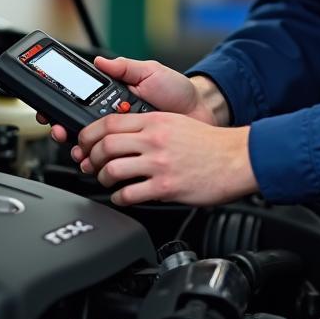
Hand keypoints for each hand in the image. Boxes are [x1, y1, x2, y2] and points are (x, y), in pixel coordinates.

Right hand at [36, 56, 219, 147]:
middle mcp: (116, 119)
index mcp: (114, 97)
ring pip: (93, 148)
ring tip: (81, 151)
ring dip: (81, 150)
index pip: (80, 102)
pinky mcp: (134, 155)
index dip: (62, 108)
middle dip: (65, 131)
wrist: (199, 112)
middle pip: (80, 128)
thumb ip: (125, 68)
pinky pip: (114, 163)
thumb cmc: (176, 91)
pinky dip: (104, 165)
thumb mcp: (150, 72)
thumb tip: (100, 61)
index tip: (50, 111)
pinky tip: (99, 165)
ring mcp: (124, 138)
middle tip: (63, 133)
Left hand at [76, 112, 256, 206]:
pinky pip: (130, 194)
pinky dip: (119, 198)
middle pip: (105, 145)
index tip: (84, 142)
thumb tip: (122, 134)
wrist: (235, 158)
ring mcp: (158, 163)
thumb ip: (148, 125)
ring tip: (106, 182)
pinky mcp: (165, 186)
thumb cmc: (208, 143)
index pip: (109, 122)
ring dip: (102, 179)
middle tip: (90, 164)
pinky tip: (122, 197)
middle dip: (90, 158)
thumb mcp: (175, 123)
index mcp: (154, 120)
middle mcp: (153, 139)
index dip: (89, 134)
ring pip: (112, 169)